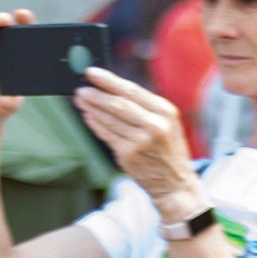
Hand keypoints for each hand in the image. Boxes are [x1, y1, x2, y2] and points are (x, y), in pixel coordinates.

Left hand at [73, 65, 195, 201]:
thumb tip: (114, 91)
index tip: (92, 73)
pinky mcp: (129, 155)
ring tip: (80, 100)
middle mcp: (155, 125)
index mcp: (165, 111)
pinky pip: (107, 136)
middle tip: (81, 88)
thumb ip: (146, 108)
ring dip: (92, 108)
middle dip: (97, 95)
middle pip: (119, 104)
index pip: (132, 91)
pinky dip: (96, 125)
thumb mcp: (167, 123)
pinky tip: (88, 117)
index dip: (109, 81)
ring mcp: (141, 141)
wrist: (175, 184)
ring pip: (110, 119)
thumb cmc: (168, 151)